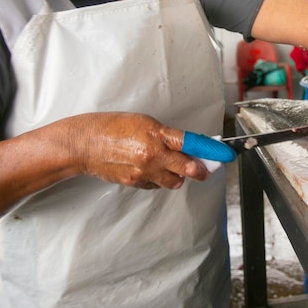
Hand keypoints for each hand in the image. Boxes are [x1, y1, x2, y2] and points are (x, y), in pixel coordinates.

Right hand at [69, 112, 210, 188]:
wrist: (84, 144)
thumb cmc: (112, 127)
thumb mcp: (144, 122)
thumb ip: (167, 135)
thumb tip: (187, 145)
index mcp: (156, 136)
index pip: (190, 144)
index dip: (210, 150)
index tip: (224, 155)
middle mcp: (152, 156)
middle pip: (187, 169)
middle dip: (199, 170)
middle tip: (203, 169)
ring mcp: (144, 172)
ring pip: (174, 181)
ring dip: (178, 176)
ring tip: (173, 167)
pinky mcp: (135, 183)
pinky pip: (156, 185)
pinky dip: (159, 179)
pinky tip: (153, 170)